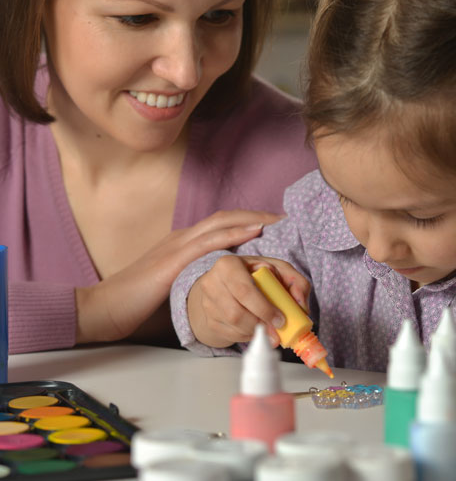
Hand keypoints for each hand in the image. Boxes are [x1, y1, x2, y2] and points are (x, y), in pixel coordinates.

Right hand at [75, 210, 282, 343]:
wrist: (106, 307)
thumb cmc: (138, 300)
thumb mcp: (172, 284)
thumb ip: (194, 279)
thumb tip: (219, 287)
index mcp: (182, 244)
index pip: (220, 226)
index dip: (247, 223)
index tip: (272, 227)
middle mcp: (182, 239)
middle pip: (225, 218)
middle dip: (256, 215)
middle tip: (283, 218)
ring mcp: (177, 247)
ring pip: (220, 224)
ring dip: (251, 220)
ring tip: (276, 221)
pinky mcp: (173, 260)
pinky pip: (208, 242)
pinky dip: (232, 234)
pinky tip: (252, 233)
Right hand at [187, 255, 310, 347]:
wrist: (223, 285)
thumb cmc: (252, 275)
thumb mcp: (276, 269)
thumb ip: (295, 282)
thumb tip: (300, 306)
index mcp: (228, 265)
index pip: (244, 290)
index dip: (264, 308)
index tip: (281, 319)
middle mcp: (212, 283)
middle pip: (237, 313)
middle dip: (261, 325)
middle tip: (277, 331)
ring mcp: (208, 304)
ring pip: (234, 326)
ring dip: (255, 332)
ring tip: (268, 329)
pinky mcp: (209, 321)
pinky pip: (230, 335)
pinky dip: (247, 336)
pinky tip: (254, 328)